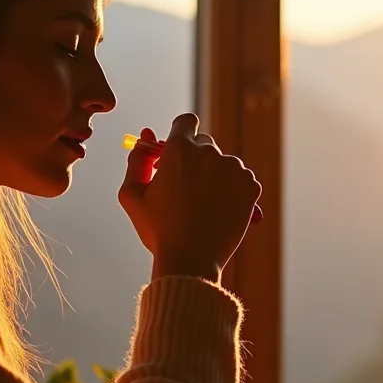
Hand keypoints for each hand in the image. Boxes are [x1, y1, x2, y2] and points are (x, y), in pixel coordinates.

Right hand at [118, 113, 262, 282]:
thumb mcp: (132, 196)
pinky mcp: (250, 186)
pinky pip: (242, 180)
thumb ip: (136, 161)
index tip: (178, 150)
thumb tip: (144, 139)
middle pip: (204, 144)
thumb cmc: (159, 230)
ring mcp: (233, 168)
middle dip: (195, 160)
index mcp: (179, 149)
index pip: (186, 122)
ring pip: (224, 164)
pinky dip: (234, 191)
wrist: (191, 260)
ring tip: (203, 206)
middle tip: (186, 188)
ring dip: (215, 177)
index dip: (181, 134)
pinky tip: (220, 210)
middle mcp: (210, 152)